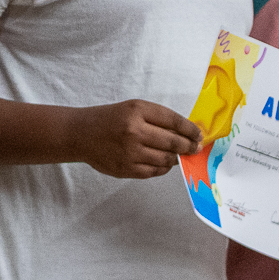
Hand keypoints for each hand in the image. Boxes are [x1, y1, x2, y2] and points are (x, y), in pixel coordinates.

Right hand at [70, 99, 201, 178]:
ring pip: (167, 159)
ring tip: (180, 154)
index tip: (199, 134)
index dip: (190, 129)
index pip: (173, 121)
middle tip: (195, 147)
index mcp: (136, 111)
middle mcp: (134, 131)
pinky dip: (164, 167)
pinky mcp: (127, 169)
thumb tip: (187, 133)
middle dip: (189, 146)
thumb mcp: (132, 108)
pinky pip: (155, 171)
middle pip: (174, 142)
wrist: (80, 134)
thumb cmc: (109, 119)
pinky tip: (163, 162)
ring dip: (177, 157)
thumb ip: (158, 118)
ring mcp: (130, 152)